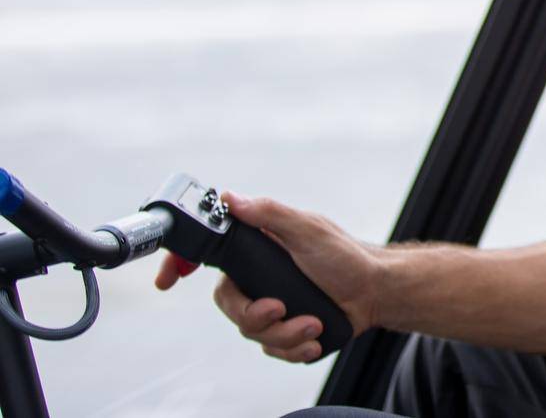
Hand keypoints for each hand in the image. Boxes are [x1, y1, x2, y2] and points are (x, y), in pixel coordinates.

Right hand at [153, 193, 382, 362]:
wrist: (375, 292)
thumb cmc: (345, 256)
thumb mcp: (308, 230)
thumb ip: (270, 214)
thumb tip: (229, 198)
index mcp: (256, 249)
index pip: (207, 255)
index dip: (179, 264)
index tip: (167, 280)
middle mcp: (258, 277)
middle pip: (229, 305)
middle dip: (255, 315)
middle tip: (281, 309)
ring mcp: (269, 304)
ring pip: (251, 331)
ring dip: (284, 333)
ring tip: (313, 323)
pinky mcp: (283, 329)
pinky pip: (271, 349)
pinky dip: (293, 348)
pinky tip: (314, 337)